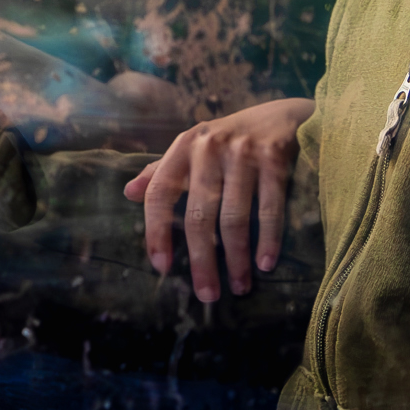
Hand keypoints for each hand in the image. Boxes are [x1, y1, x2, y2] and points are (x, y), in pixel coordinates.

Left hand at [123, 97, 313, 302]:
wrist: (282, 114)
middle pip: (199, 216)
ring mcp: (243, 153)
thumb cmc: (229, 138)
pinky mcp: (275, 159)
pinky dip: (268, 240)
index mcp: (183, 147)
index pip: (159, 193)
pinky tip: (265, 264)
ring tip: (240, 286)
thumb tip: (127, 193)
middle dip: (202, 260)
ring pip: (234, 218)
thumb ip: (162, 170)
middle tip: (207, 295)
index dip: (156, 231)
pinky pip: (269, 209)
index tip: (161, 267)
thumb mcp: (192, 147)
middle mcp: (209, 148)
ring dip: (237, 259)